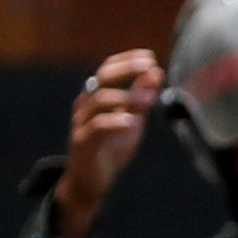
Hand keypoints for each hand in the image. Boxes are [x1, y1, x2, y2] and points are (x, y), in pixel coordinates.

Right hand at [50, 51, 161, 237]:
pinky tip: (131, 121)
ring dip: (126, 96)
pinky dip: (115, 122)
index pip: (106, 70)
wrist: (92, 180)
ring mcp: (82, 123)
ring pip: (99, 101)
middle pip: (101, 79)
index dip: (126, 61)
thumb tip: (155, 72)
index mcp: (96, 97)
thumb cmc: (111, 147)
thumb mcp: (131, 119)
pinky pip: (97, 127)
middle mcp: (86, 106)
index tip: (149, 57)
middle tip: (148, 66)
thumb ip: (141, 98)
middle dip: (125, 69)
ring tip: (148, 99)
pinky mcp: (83, 143)